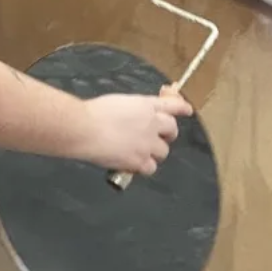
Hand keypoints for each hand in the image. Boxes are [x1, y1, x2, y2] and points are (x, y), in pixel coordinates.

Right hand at [74, 85, 193, 175]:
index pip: (171, 105)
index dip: (181, 107)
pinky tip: (132, 164)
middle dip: (167, 134)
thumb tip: (135, 118)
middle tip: (157, 138)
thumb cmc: (92, 113)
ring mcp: (147, 143)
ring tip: (139, 152)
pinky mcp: (139, 160)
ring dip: (154, 152)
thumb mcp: (117, 102)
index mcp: (144, 105)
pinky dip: (143, 167)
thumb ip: (132, 110)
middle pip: (172, 129)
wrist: (85, 128)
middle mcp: (151, 123)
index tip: (187, 110)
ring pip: (163, 152)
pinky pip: (150, 168)